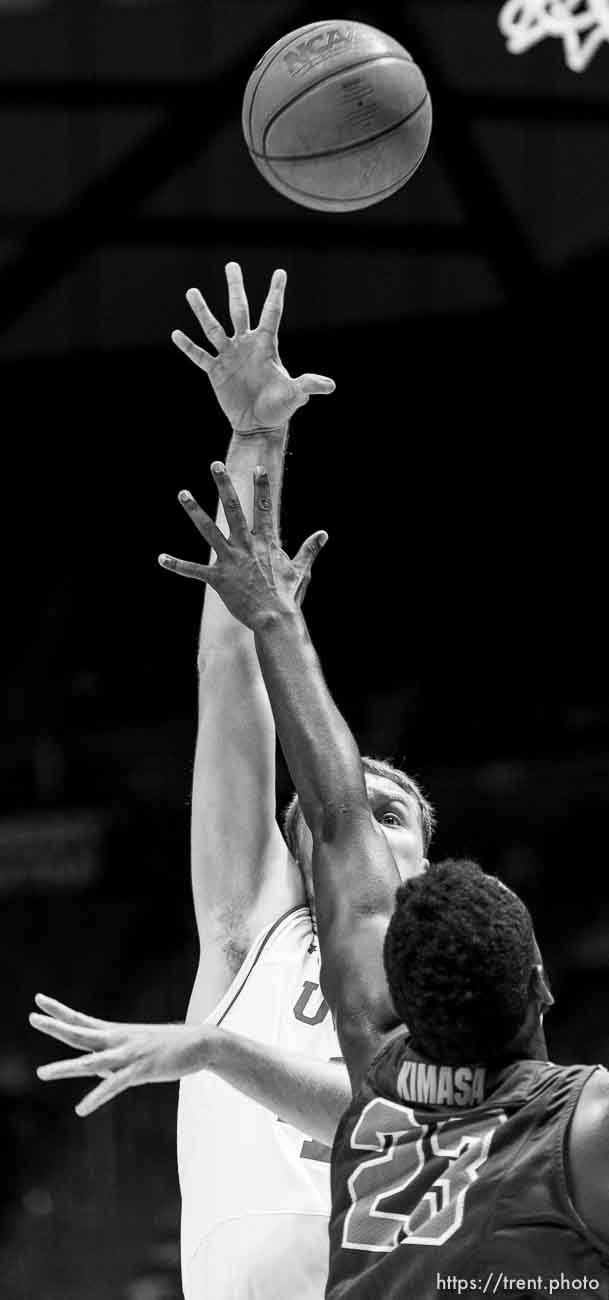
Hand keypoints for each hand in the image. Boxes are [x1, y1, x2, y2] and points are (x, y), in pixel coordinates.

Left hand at [30, 993, 214, 1116]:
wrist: (202, 1043)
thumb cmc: (168, 1047)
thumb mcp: (136, 1050)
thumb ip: (112, 1060)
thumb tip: (94, 1072)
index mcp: (116, 1033)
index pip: (81, 1019)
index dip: (59, 1011)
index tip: (38, 1001)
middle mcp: (119, 1040)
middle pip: (80, 1033)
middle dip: (55, 1026)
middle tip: (32, 1017)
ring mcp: (129, 1054)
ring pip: (91, 1062)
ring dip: (65, 1068)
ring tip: (41, 1073)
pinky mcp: (141, 1070)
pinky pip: (114, 1086)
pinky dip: (96, 1097)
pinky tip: (81, 1110)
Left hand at [159, 462, 327, 624]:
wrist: (274, 618)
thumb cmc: (287, 595)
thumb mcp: (301, 569)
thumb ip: (309, 549)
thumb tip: (323, 534)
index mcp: (265, 542)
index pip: (264, 509)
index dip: (262, 487)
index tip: (259, 468)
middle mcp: (246, 546)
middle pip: (233, 509)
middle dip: (225, 485)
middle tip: (216, 465)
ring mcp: (230, 561)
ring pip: (209, 531)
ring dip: (195, 511)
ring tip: (182, 493)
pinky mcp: (218, 579)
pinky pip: (194, 571)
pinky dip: (177, 565)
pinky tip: (161, 558)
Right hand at [172, 262, 334, 431]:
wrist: (258, 425)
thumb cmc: (279, 408)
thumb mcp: (295, 395)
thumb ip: (308, 386)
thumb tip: (330, 386)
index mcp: (266, 345)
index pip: (272, 314)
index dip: (276, 293)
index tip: (280, 272)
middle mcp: (246, 345)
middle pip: (239, 311)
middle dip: (236, 288)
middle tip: (231, 265)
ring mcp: (229, 356)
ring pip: (213, 328)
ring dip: (203, 311)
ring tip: (192, 292)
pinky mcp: (215, 371)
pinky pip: (200, 356)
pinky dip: (188, 346)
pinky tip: (176, 333)